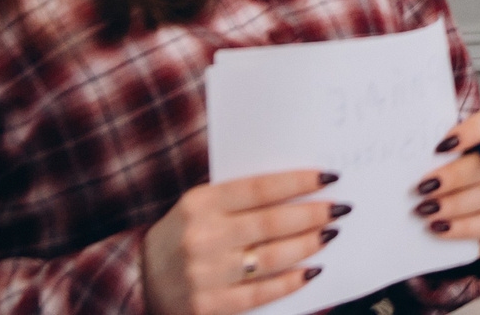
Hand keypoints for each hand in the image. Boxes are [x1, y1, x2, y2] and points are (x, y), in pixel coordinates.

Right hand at [141, 169, 344, 314]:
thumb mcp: (197, 206)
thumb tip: (295, 187)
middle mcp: (202, 236)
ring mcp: (205, 274)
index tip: (329, 177)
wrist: (140, 280)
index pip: (259, 188)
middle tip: (339, 208)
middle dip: (312, 214)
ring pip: (271, 257)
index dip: (298, 181)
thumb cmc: (181, 235)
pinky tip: (311, 271)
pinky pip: (261, 292)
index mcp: (199, 202)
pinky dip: (291, 281)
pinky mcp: (209, 305)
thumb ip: (236, 198)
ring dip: (307, 245)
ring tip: (329, 234)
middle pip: (271, 223)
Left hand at [410, 107, 479, 254]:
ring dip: (453, 204)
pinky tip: (441, 227)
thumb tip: (402, 155)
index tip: (441, 145)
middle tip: (423, 187)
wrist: (458, 215)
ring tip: (425, 211)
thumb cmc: (447, 178)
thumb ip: (432, 153)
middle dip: (453, 176)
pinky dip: (464, 227)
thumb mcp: (441, 160)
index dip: (472, 131)